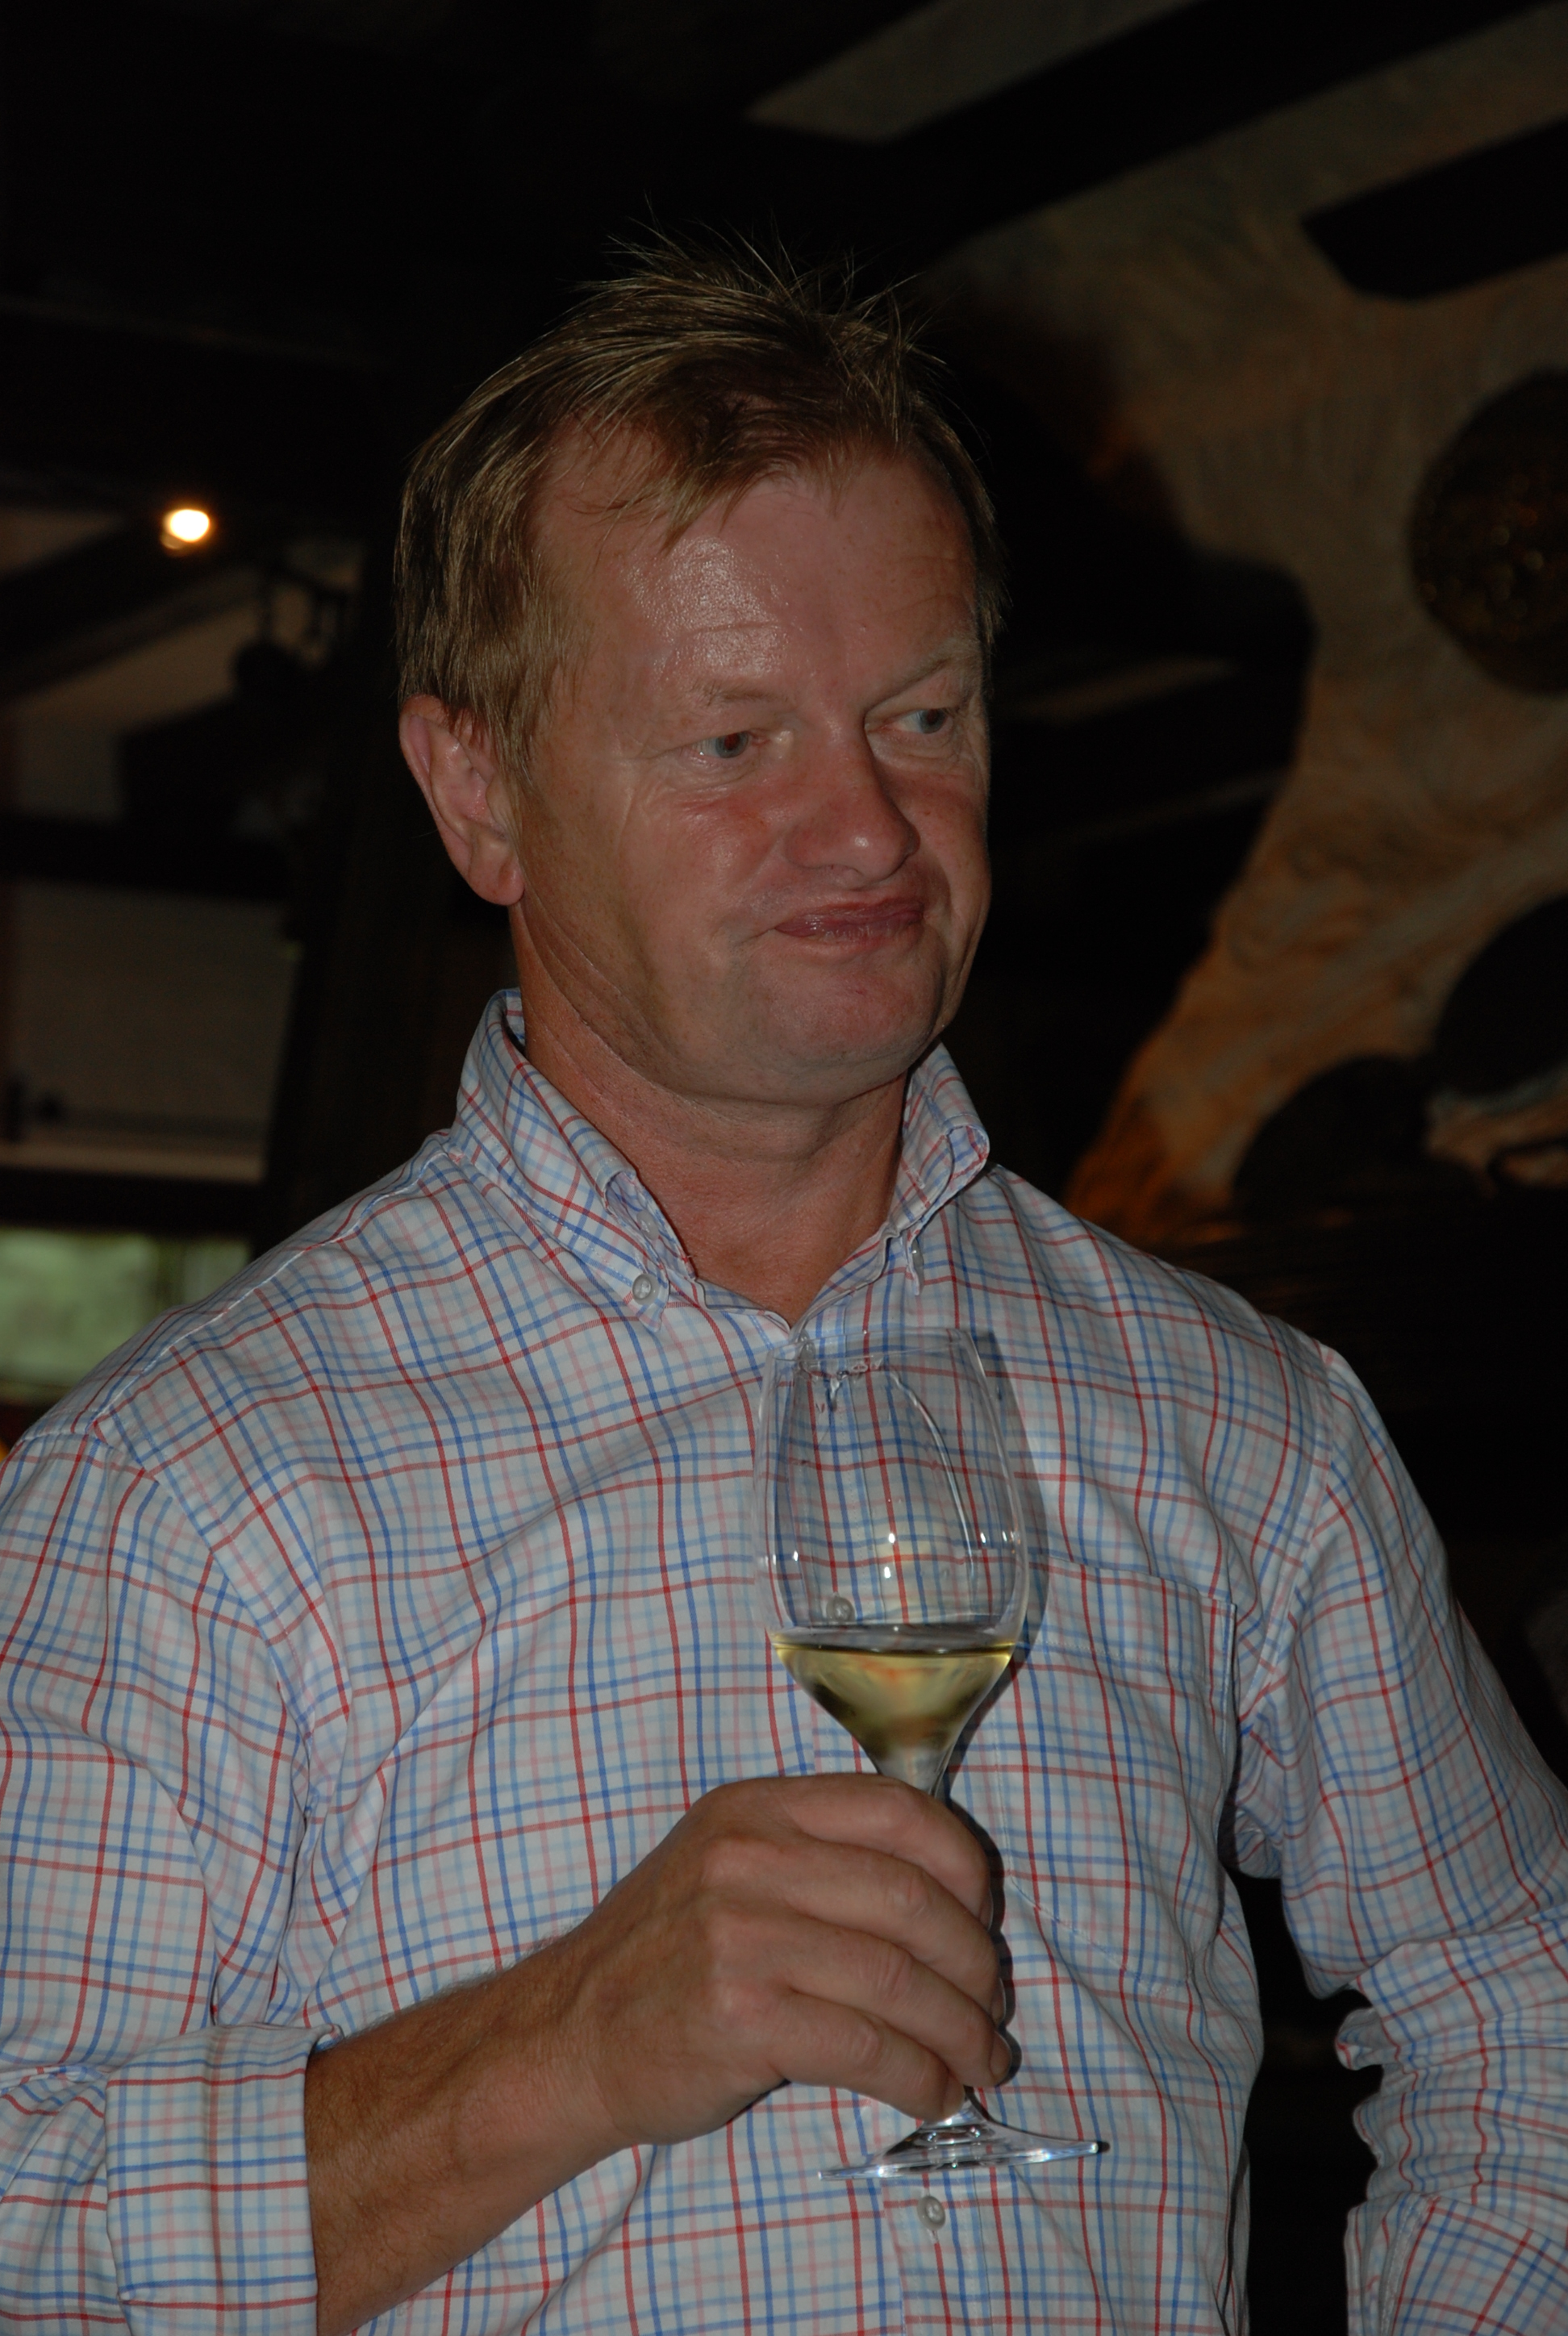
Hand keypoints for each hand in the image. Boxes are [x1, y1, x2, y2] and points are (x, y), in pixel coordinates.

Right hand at [306, 1773, 1003, 2332]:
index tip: (985, 1916)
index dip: (964, 1865)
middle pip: (911, 1900)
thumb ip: (820, 1859)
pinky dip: (919, 2076)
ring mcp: (740, 1936)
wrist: (564, 2038)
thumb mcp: (729, 1866)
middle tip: (993, 2009)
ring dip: (961, 2031)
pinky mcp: (739, 2018)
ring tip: (981, 2063)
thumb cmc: (665, 1958)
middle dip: (975, 1963)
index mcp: (758, 1807)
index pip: (898, 1811)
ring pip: (898, 1979)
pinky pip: (866, 2045)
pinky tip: (933, 2094)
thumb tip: (953, 1899)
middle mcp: (749, 1857)